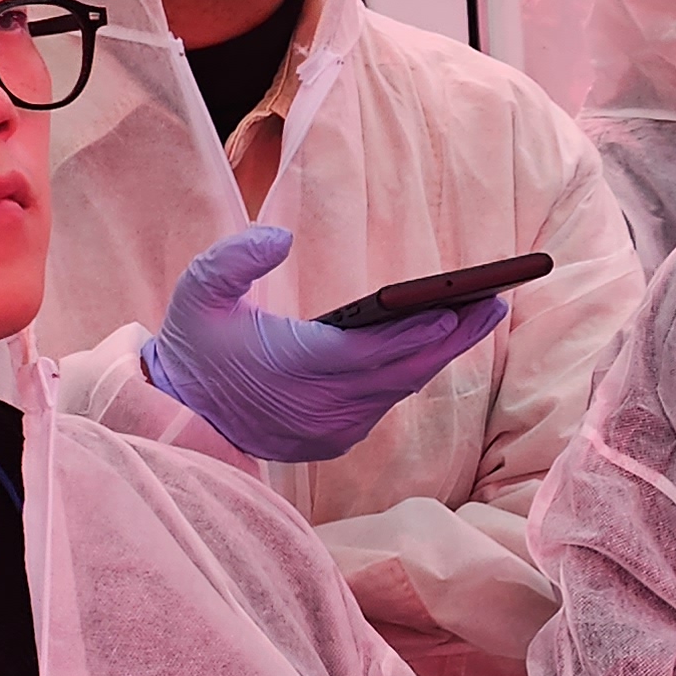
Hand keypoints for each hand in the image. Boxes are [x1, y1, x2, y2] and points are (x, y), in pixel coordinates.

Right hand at [141, 227, 505, 463]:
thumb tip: (281, 237)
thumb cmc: (192, 349)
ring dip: (441, 354)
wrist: (177, 418)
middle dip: (454, 337)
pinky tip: (439, 343)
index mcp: (293, 368)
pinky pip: (385, 403)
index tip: (460, 307)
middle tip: (498, 301)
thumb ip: (233, 260)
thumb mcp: (196, 293)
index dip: (420, 331)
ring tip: (481, 315)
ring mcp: (330, 428)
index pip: (372, 353)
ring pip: (400, 390)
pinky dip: (413, 373)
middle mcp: (321, 406)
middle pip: (403, 372)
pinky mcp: (334, 439)